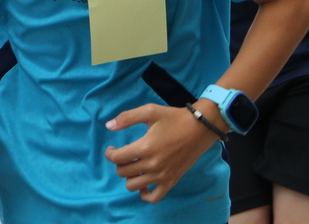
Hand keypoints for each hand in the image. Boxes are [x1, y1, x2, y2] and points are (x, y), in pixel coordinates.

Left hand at [104, 103, 220, 203]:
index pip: (116, 158)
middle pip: (123, 172)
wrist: (199, 128)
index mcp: (145, 147)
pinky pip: (153, 198)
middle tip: (125, 154)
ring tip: (134, 166)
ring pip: (133, 186)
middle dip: (119, 163)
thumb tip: (108, 126)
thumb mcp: (150, 111)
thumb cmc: (174, 118)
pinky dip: (145, 194)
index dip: (110, 153)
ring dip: (129, 176)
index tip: (113, 149)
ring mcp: (162, 175)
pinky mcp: (171, 181)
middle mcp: (152, 165)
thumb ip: (127, 117)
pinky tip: (144, 183)